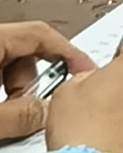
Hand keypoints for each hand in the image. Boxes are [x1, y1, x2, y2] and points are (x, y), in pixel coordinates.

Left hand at [0, 23, 90, 140]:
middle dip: (34, 82)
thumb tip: (47, 112)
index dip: (69, 53)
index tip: (85, 70)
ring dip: (12, 90)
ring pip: (6, 65)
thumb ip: (22, 115)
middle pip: (24, 52)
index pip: (41, 34)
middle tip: (33, 108)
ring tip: (5, 118)